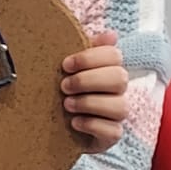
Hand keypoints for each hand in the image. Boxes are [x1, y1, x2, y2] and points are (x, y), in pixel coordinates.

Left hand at [61, 32, 128, 152]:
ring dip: (89, 103)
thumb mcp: (68, 68)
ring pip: (120, 106)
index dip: (90, 58)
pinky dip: (92, 125)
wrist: (51, 125)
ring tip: (67, 105)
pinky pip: (113, 131)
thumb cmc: (63, 90)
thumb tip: (112, 34)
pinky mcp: (111, 135)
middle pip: (119, 78)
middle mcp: (117, 90)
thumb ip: (85, 48)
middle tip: (64, 86)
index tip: (65, 64)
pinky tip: (74, 122)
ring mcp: (116, 114)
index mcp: (108, 69)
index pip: (114, 55)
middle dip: (87, 80)